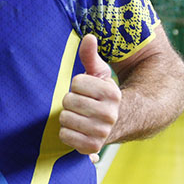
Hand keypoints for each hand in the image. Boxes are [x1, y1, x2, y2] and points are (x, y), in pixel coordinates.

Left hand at [59, 34, 120, 156]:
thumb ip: (91, 55)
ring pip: (65, 118)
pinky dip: (67, 132)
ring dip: (69, 117)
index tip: (88, 90)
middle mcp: (110, 114)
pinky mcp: (92, 147)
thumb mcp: (100, 74)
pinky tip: (78, 130)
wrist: (119, 123)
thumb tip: (89, 37)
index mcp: (112, 93)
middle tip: (82, 105)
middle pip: (69, 101)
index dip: (78, 85)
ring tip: (81, 117)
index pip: (76, 82)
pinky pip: (64, 136)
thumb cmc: (102, 95)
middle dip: (72, 101)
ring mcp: (102, 132)